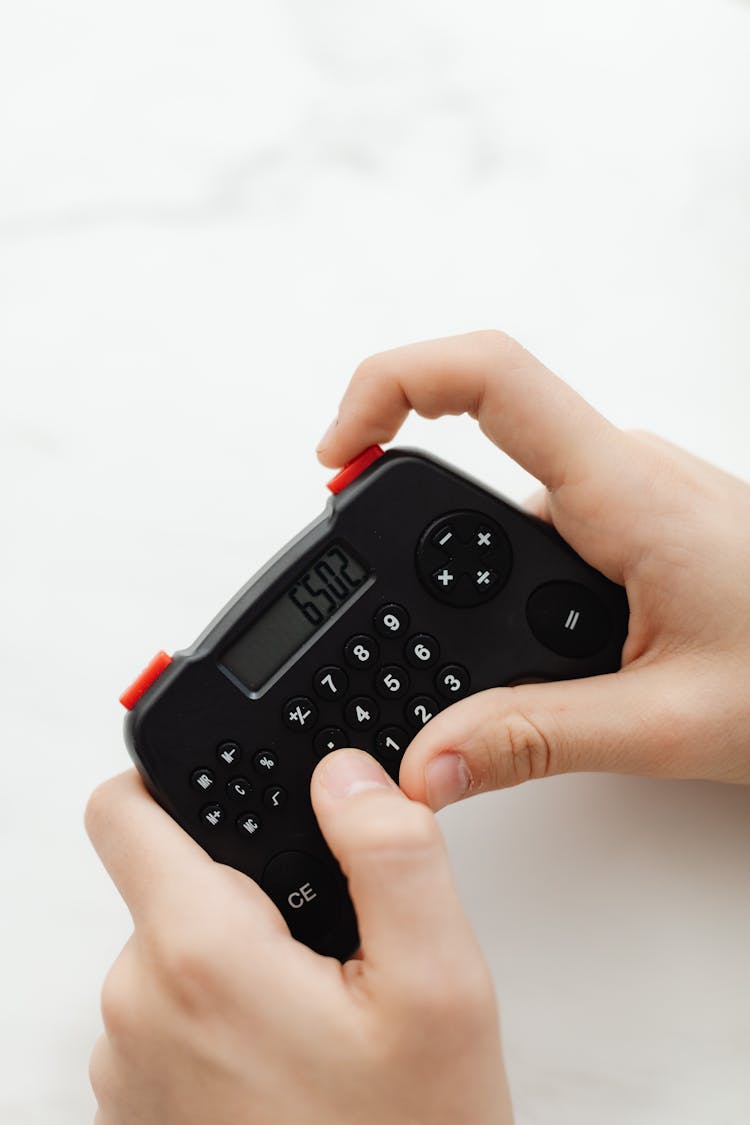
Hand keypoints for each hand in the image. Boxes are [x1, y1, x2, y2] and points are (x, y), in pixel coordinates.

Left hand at [86, 754, 512, 1124]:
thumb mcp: (440, 984)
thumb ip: (392, 852)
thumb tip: (345, 775)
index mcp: (197, 954)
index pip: (123, 810)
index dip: (171, 780)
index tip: (231, 797)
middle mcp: (135, 1009)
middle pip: (168, 883)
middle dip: (244, 891)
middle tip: (328, 949)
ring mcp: (127, 1069)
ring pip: (173, 953)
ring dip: (236, 959)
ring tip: (318, 1017)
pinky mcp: (138, 1111)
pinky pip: (169, 1020)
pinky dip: (221, 1018)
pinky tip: (292, 1064)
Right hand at [317, 330, 749, 804]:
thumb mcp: (668, 723)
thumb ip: (534, 739)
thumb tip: (429, 761)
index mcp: (625, 493)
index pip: (489, 375)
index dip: (391, 383)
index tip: (337, 452)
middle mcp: (626, 470)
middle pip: (482, 439)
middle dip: (434, 532)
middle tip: (430, 618)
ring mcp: (635, 489)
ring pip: (517, 492)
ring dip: (489, 571)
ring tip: (542, 655)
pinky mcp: (642, 514)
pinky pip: (553, 515)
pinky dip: (521, 574)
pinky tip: (564, 645)